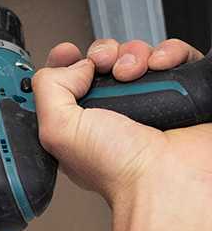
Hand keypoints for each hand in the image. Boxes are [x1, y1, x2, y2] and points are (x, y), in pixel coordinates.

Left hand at [33, 35, 210, 207]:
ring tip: (131, 73)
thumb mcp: (58, 132)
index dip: (66, 62)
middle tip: (102, 66)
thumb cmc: (118, 171)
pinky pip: (175, 56)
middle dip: (101, 54)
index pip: (69, 79)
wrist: (166, 177)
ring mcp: (150, 101)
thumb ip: (48, 89)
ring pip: (138, 54)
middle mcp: (116, 112)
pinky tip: (159, 67)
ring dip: (132, 54)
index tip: (68, 53)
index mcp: (83, 123)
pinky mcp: (183, 92)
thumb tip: (74, 66)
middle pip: (105, 60)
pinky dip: (167, 53)